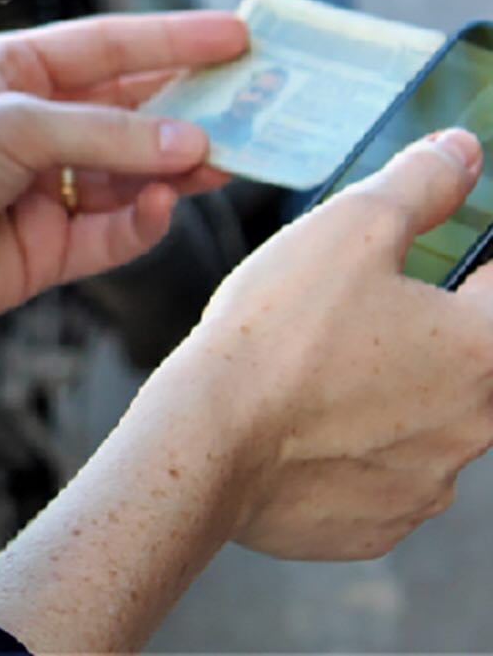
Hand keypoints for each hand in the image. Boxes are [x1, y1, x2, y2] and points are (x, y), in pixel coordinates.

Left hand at [0, 11, 247, 346]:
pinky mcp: (46, 251)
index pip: (110, 47)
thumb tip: (194, 141)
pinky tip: (161, 204)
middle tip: (261, 106)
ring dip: (177, 166)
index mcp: (14, 71)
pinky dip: (142, 221)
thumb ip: (107, 135)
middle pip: (131, 110)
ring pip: (132, 173)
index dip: (176, 40)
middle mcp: (33, 125)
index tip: (240, 35)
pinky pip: (112, 232)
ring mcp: (42, 190)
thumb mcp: (13, 127)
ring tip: (225, 160)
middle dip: (193, 107)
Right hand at [167, 129, 492, 560]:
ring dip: (390, 388)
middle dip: (427, 327)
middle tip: (358, 304)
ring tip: (317, 362)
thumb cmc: (280, 328)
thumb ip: (420, 185)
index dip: (475, 260)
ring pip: (426, 419)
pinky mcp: (378, 524)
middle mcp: (473, 426)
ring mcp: (427, 483)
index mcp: (482, 348)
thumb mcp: (353, 226)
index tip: (446, 253)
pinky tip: (303, 417)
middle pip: (471, 358)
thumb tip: (463, 151)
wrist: (210, 438)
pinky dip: (351, 444)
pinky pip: (382, 472)